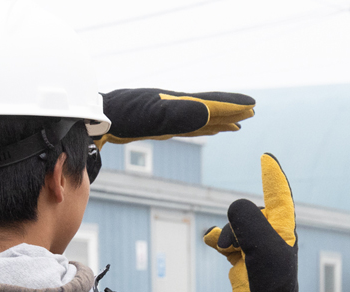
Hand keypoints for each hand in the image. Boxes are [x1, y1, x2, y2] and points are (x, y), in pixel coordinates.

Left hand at [94, 89, 254, 148]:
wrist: (97, 118)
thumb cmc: (123, 116)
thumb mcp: (153, 117)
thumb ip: (180, 115)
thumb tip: (208, 113)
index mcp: (178, 104)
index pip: (211, 103)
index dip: (232, 106)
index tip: (251, 106)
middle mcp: (176, 107)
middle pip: (210, 109)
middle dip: (230, 111)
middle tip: (251, 113)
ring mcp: (168, 116)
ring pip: (201, 118)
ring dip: (219, 120)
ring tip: (236, 125)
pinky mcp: (159, 126)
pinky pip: (189, 127)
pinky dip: (202, 128)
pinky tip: (205, 130)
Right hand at [204, 155, 305, 291]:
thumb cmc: (270, 278)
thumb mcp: (261, 244)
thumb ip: (246, 218)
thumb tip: (233, 212)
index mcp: (283, 227)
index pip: (278, 194)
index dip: (272, 176)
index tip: (266, 158)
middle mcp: (272, 232)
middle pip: (247, 213)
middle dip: (237, 227)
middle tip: (240, 248)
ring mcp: (257, 243)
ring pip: (234, 226)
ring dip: (227, 236)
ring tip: (228, 251)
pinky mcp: (244, 255)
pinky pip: (226, 238)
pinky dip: (218, 240)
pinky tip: (210, 241)